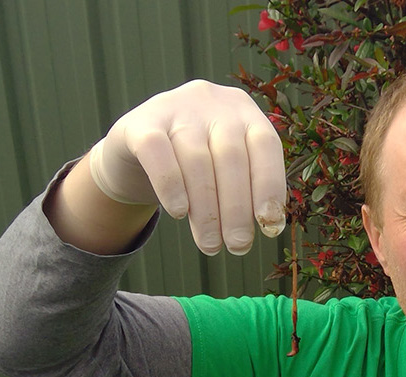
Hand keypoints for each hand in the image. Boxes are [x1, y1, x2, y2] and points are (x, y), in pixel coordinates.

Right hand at [89, 80, 286, 254]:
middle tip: (238, 246)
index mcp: (243, 110)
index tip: (270, 226)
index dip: (270, 186)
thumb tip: (270, 225)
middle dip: (237, 209)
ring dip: (206, 210)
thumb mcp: (225, 167)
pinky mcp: (140, 122)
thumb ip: (247, 186)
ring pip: (197, 161)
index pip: (266, 145)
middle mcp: (212, 102)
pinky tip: (178, 213)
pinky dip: (171, 186)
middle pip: (231, 158)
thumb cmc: (193, 165)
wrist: (135, 149)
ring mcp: (174, 107)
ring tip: (211, 245)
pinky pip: (158, 154)